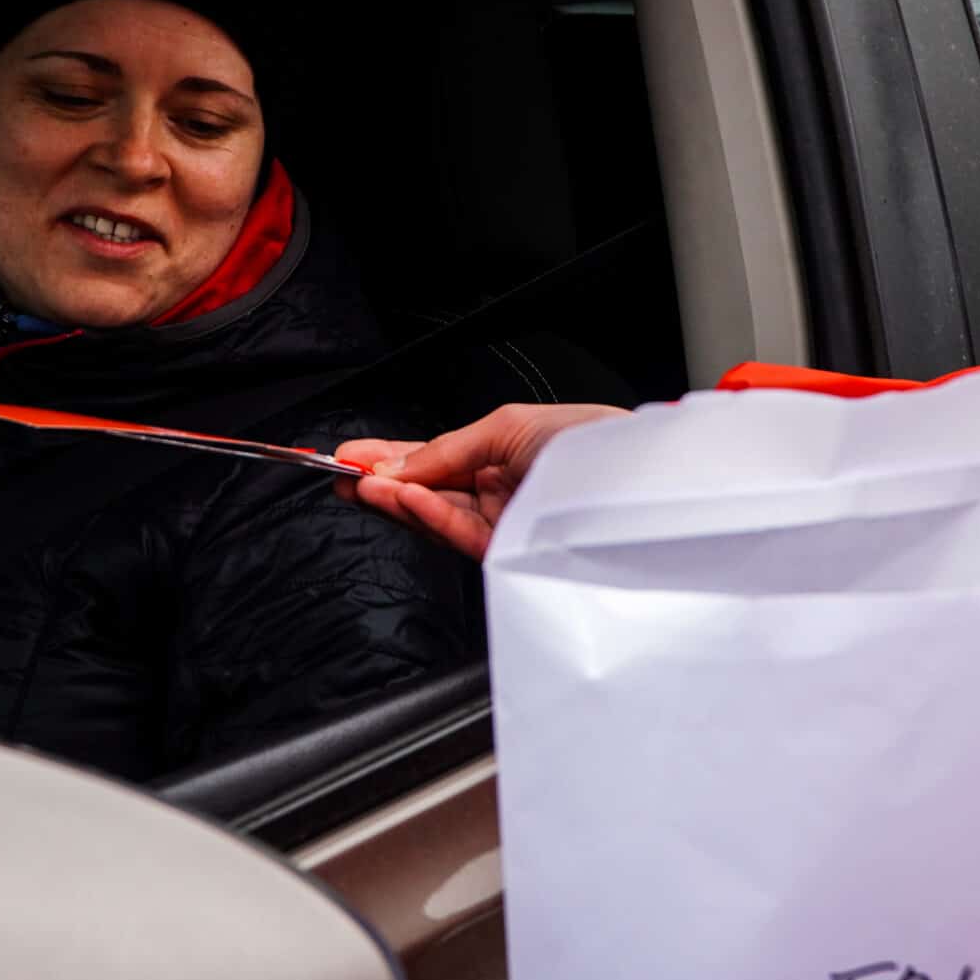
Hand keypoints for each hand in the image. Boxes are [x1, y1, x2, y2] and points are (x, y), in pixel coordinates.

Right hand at [334, 403, 628, 559]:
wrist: (638, 481)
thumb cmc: (591, 442)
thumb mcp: (508, 426)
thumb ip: (447, 449)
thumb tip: (396, 467)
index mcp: (498, 455)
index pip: (432, 459)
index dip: (389, 458)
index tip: (350, 456)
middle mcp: (496, 491)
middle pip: (426, 489)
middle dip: (381, 482)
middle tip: (340, 475)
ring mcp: (501, 523)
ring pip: (436, 514)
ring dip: (397, 499)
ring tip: (362, 485)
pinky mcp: (509, 553)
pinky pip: (459, 533)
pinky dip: (429, 515)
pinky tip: (405, 498)